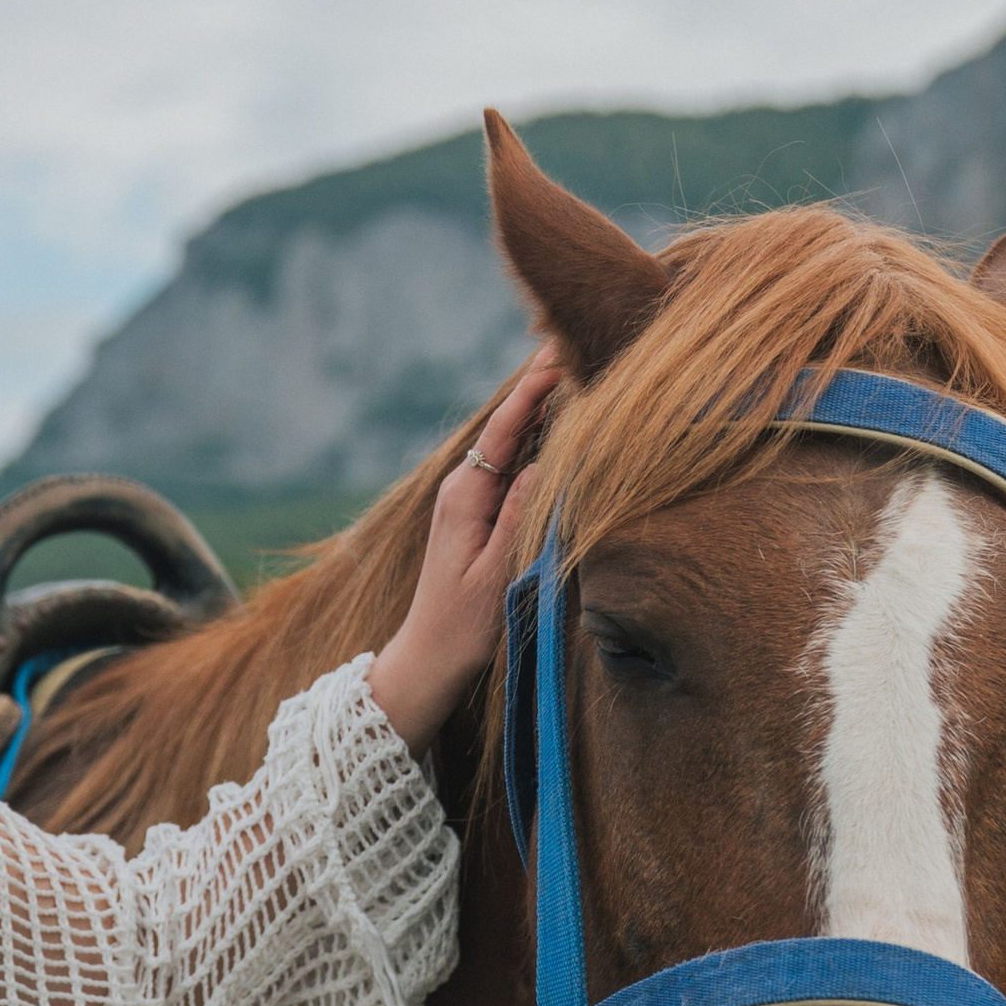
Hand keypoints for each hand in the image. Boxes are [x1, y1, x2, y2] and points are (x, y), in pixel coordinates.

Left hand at [367, 346, 561, 757]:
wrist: (429, 659)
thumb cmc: (463, 625)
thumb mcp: (496, 574)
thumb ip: (520, 518)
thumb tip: (544, 463)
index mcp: (465, 494)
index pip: (503, 428)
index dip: (532, 389)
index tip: (557, 352)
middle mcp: (465, 488)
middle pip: (509, 426)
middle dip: (541, 388)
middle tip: (575, 346)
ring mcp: (471, 500)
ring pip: (514, 444)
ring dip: (543, 411)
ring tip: (576, 374)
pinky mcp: (481, 515)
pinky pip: (514, 467)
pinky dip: (539, 443)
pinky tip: (562, 429)